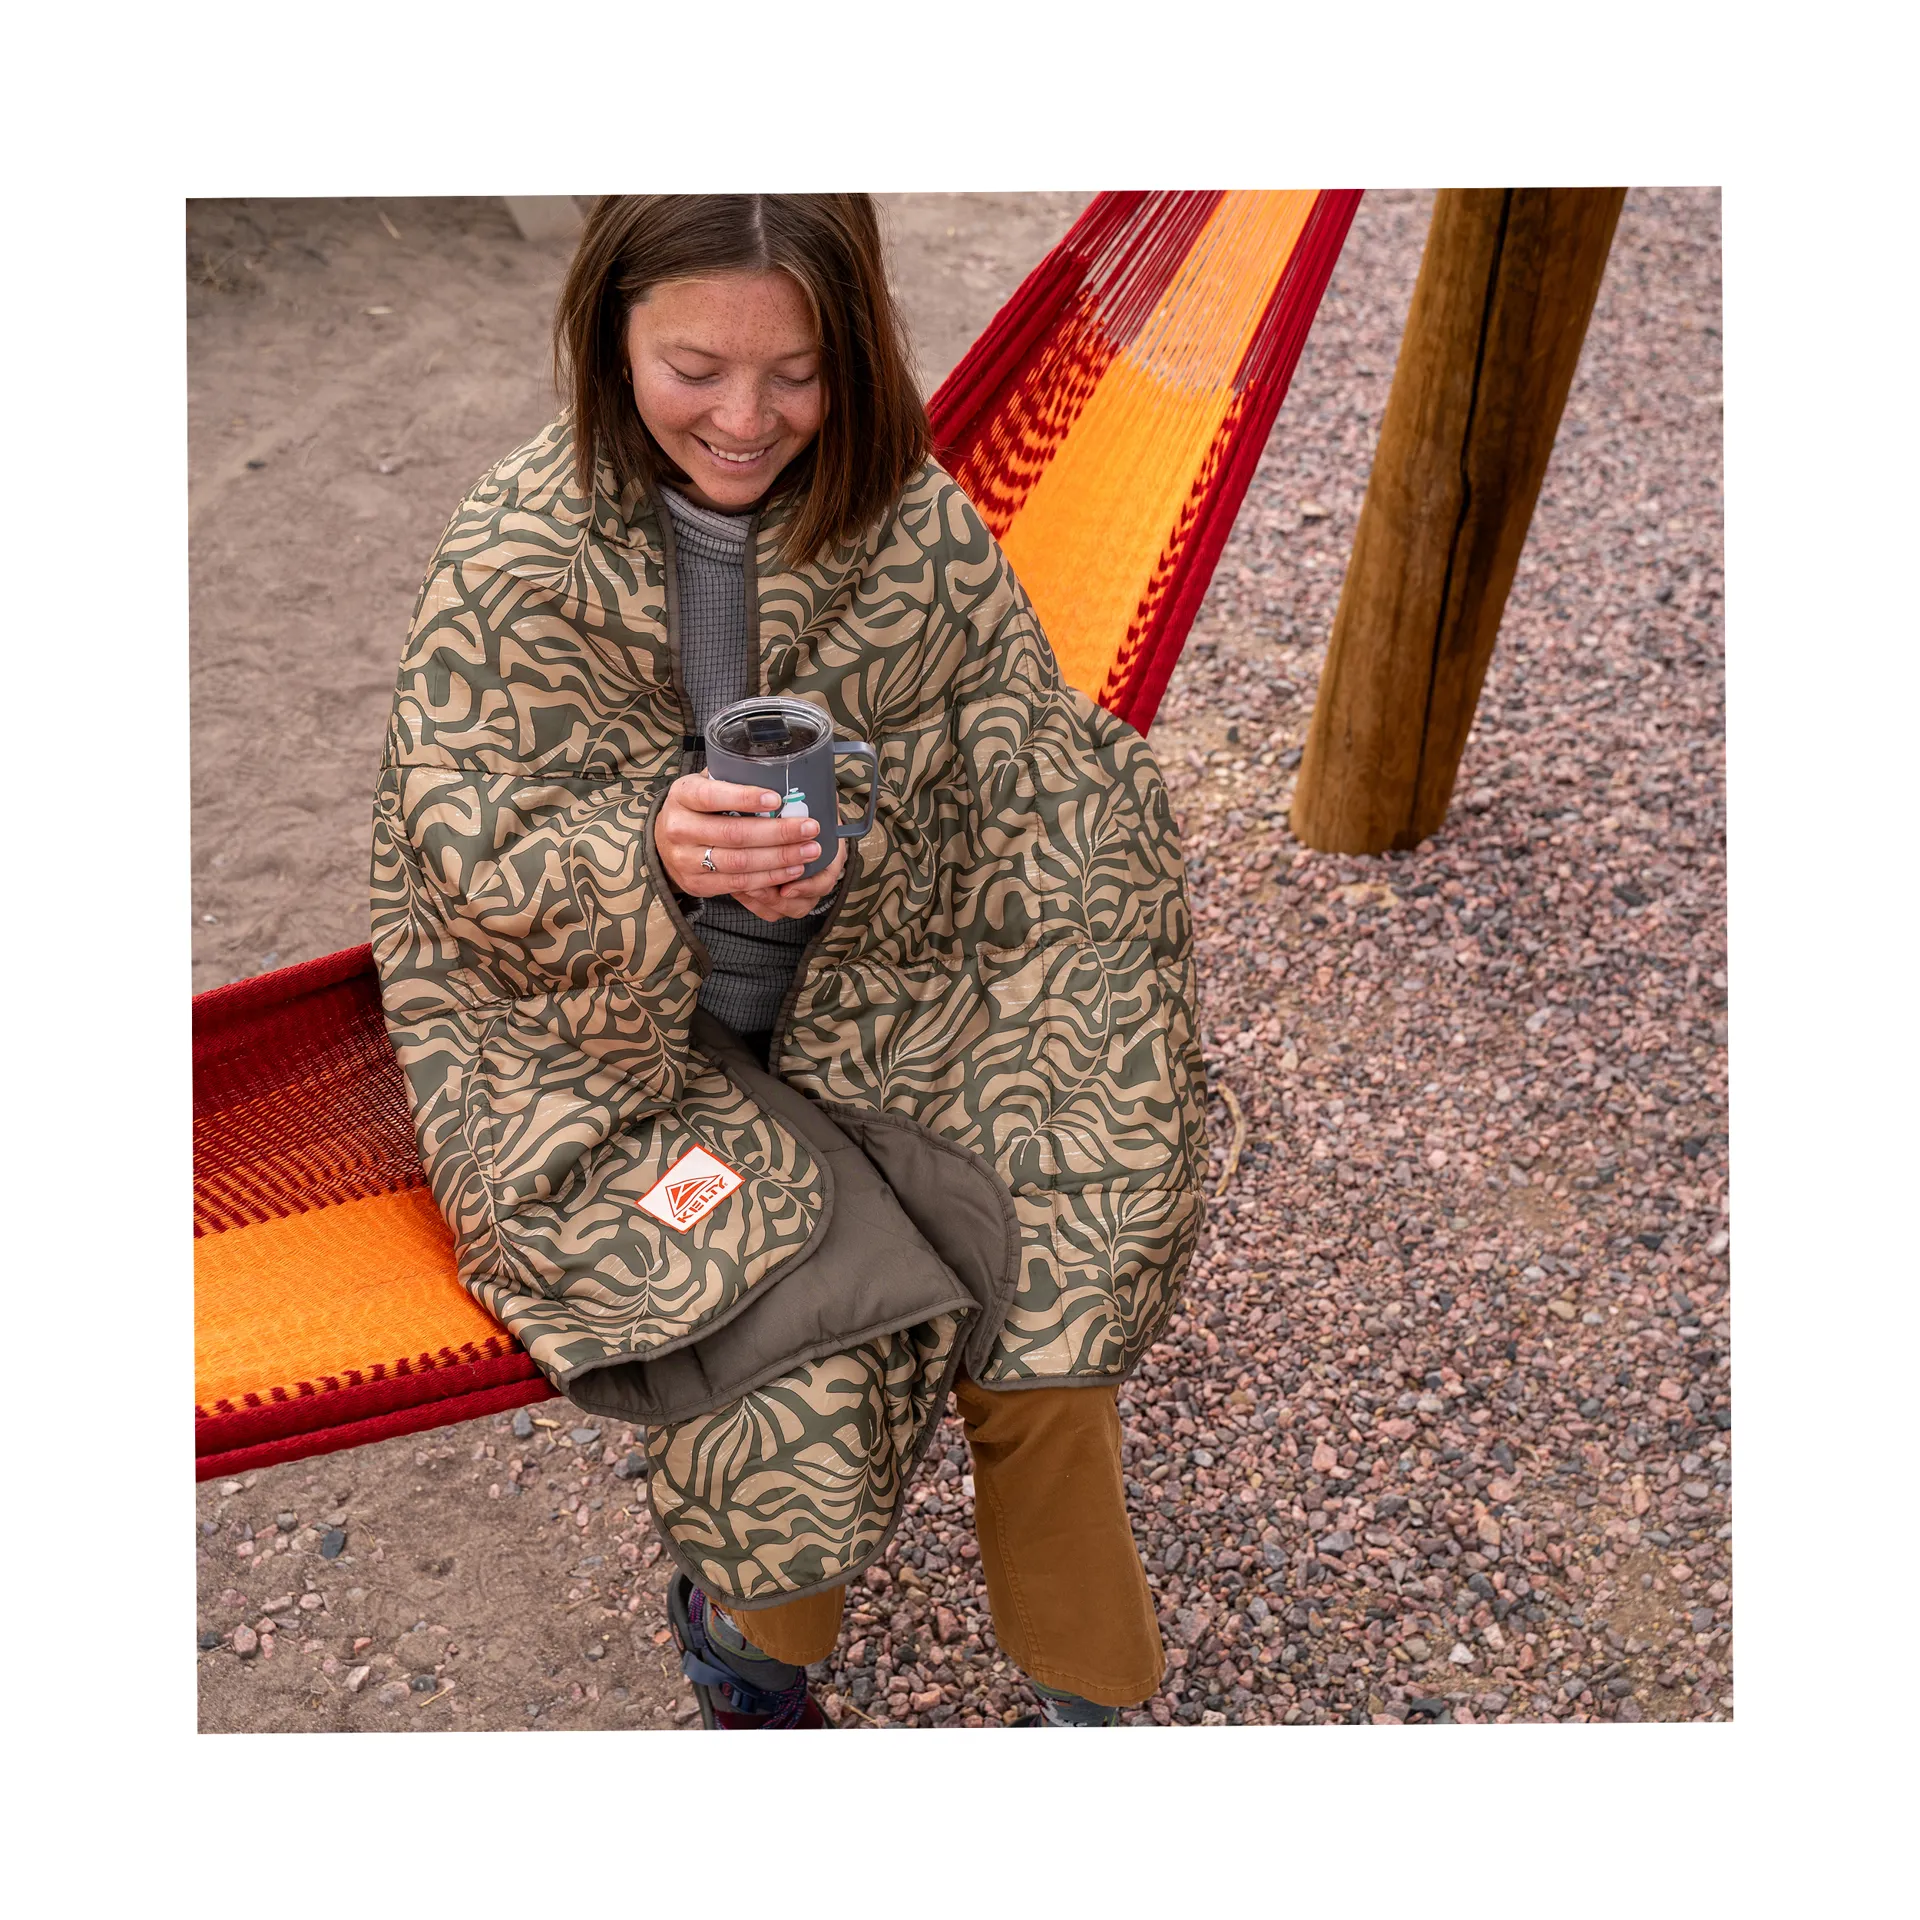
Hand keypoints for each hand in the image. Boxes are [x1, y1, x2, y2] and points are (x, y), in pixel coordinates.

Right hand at [653, 772, 831, 917]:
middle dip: (777, 833)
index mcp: (683, 795)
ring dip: (780, 858)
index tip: (777, 799)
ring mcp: (685, 860)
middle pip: (733, 834)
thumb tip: (778, 772)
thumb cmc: (697, 806)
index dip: (745, 798)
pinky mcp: (697, 884)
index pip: (712, 796)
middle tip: (810, 828)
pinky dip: (769, 878)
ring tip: (809, 850)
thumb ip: (731, 779)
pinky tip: (793, 869)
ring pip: (739, 862)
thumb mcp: (704, 784)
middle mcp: (679, 828)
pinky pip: (738, 884)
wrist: (664, 842)